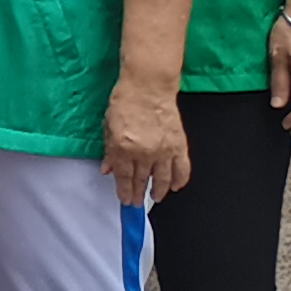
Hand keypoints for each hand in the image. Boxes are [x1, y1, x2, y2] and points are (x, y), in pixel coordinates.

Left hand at [104, 71, 194, 206]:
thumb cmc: (125, 101)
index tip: (125, 200)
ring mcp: (163, 150)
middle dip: (138, 194)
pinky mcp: (179, 146)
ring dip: (158, 192)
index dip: (124, 191)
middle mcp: (144, 152)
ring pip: (162, 179)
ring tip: (155, 197)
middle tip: (136, 203)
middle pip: (141, 180)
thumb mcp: (108, 125)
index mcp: (123, 147)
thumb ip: (109, 150)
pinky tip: (175, 187)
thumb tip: (108, 169)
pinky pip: (182, 170)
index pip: (124, 177)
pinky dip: (180, 181)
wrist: (148, 87)